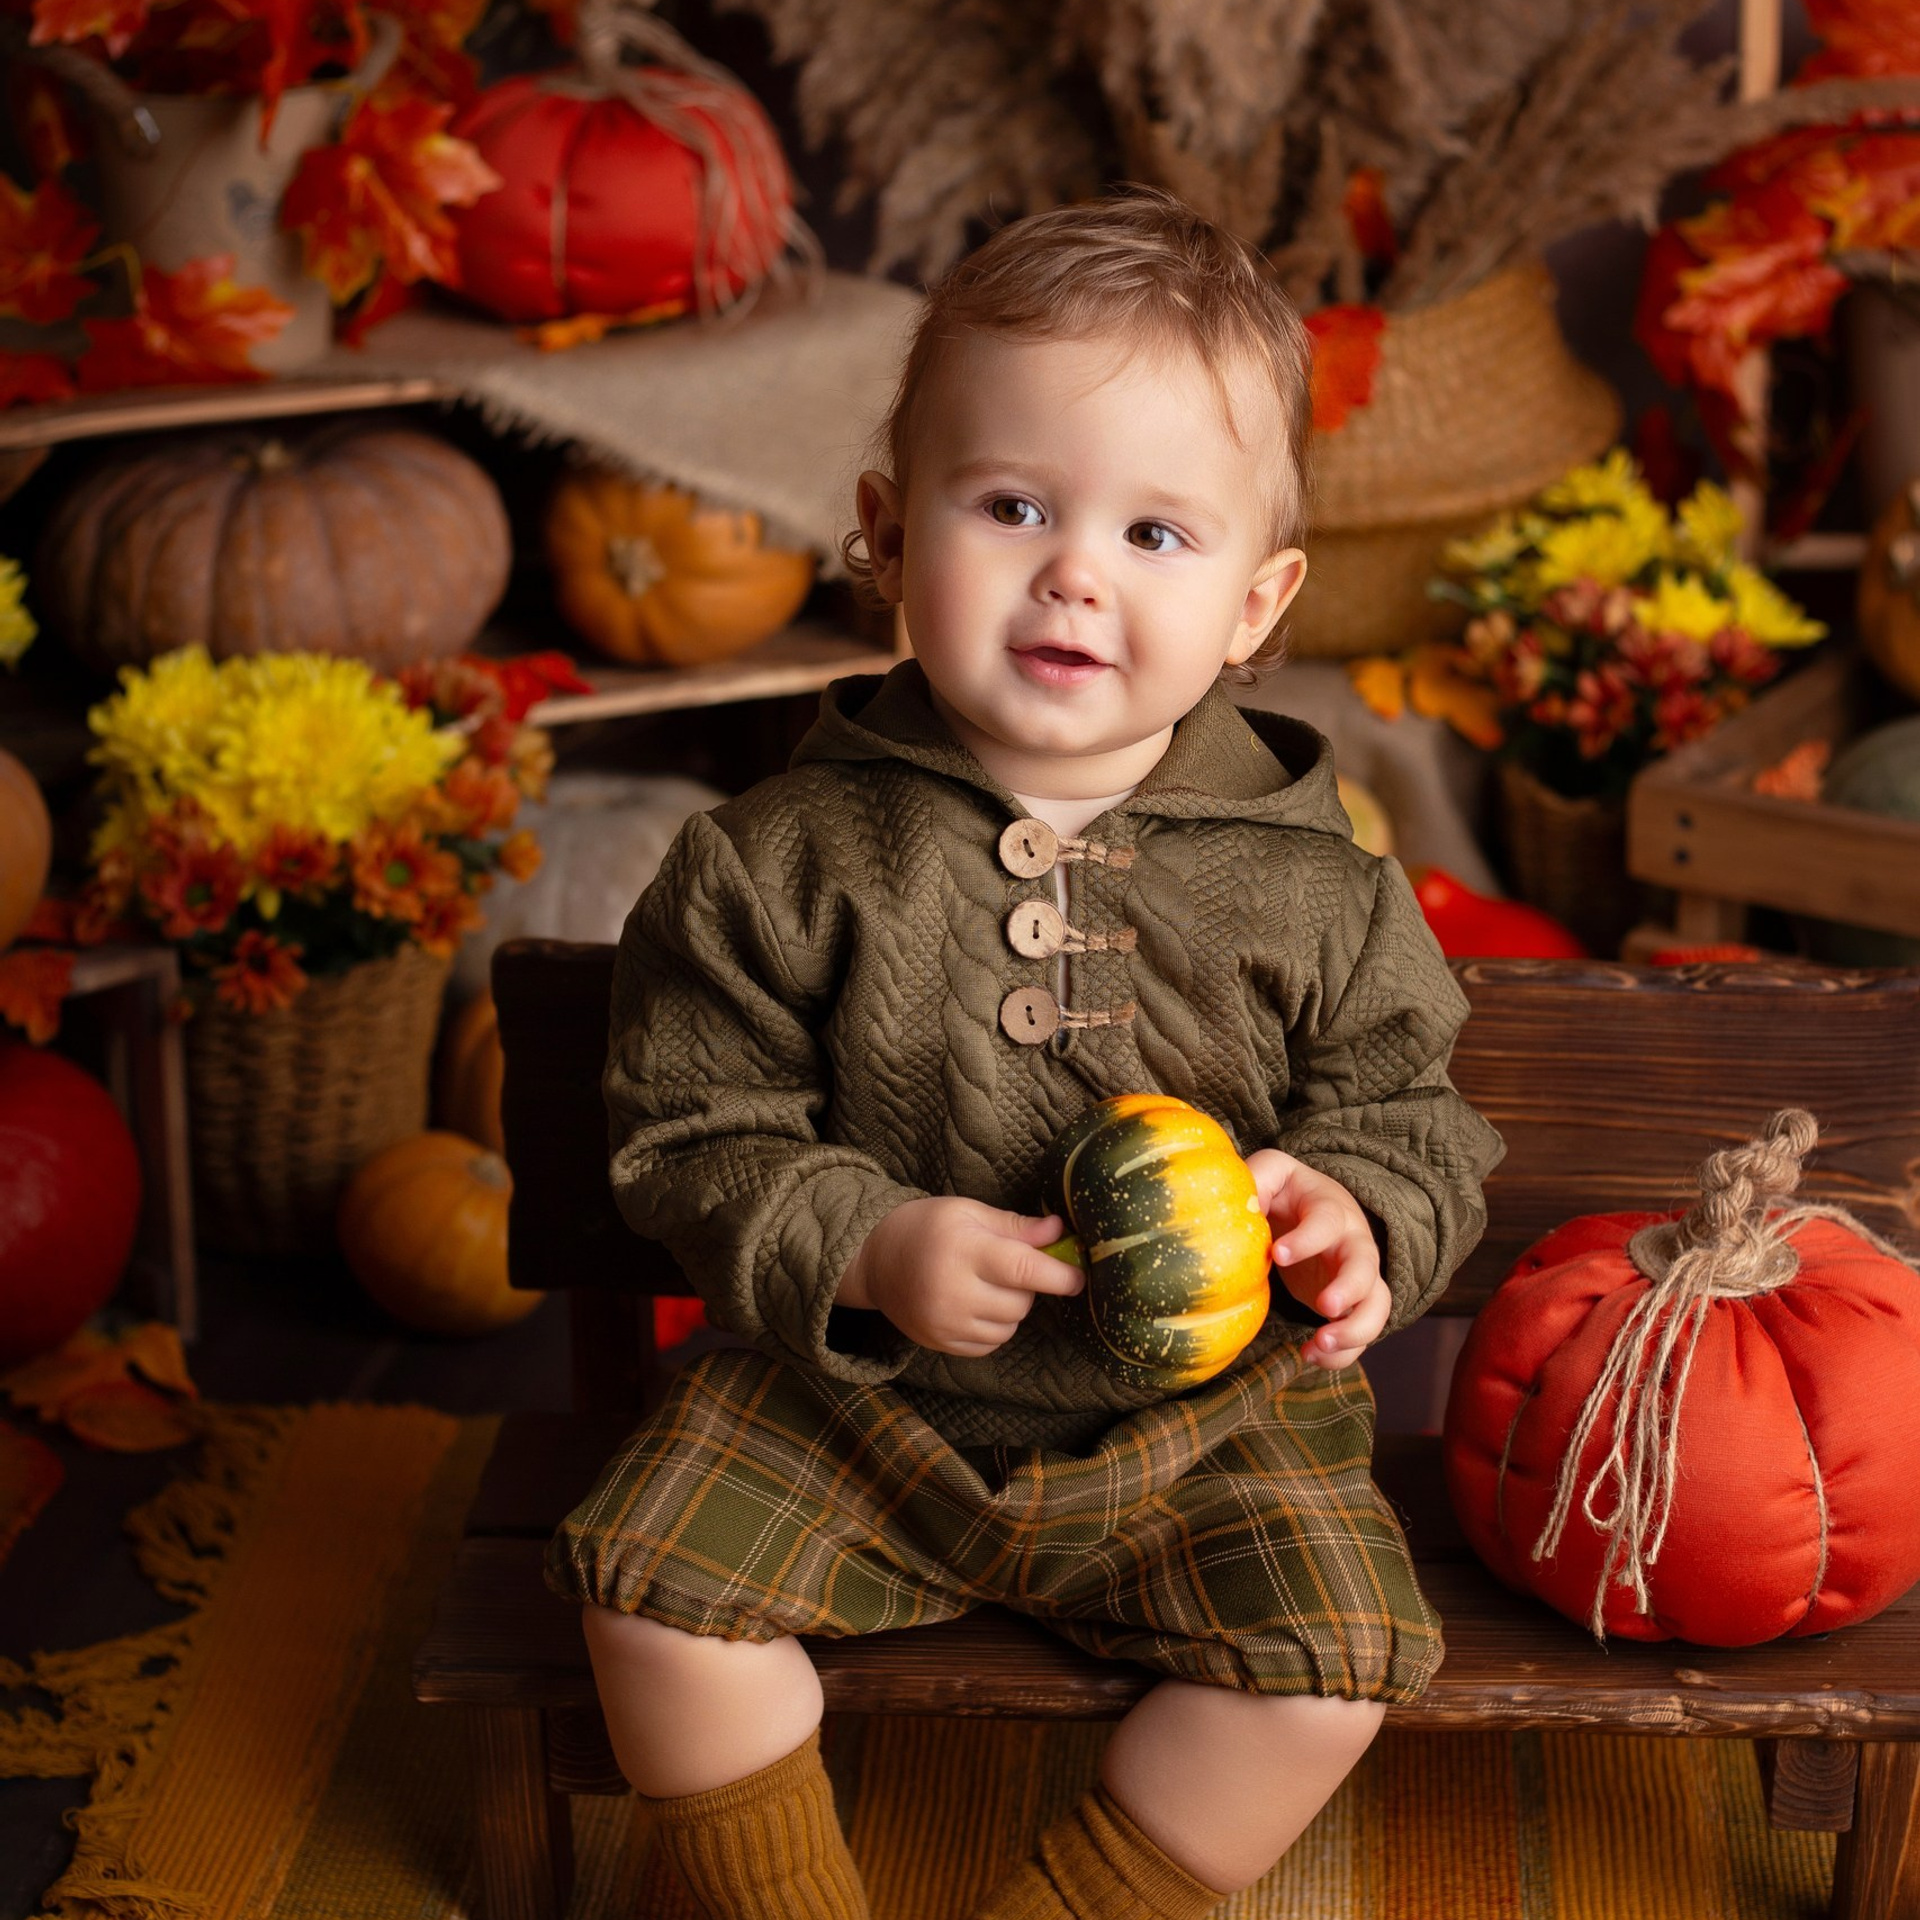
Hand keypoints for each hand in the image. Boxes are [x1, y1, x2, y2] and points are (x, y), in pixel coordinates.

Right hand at [836, 1196, 1082, 1357]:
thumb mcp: (969, 1213)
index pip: (1024, 1270)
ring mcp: (945, 1324)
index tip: (1079, 1277)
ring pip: (1008, 1327)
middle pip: (1020, 1303)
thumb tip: (1060, 1233)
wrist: (875, 1259)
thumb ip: (1016, 1226)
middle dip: (1027, 1286)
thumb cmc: (927, 1227)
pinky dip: (994, 1328)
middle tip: (1007, 1266)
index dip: (1059, 1276)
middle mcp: (953, 1292)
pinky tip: (975, 1305)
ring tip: (987, 1285)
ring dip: (1011, 1309)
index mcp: (963, 1251)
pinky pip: (989, 1345)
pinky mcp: (940, 1344)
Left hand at [1245, 1149, 1389, 1370]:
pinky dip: (1342, 1352)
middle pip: (1366, 1266)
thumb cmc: (1288, 1193)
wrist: (1313, 1209)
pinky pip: (1361, 1332)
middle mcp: (1353, 1243)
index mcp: (1330, 1209)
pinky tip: (1310, 1355)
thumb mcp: (1273, 1173)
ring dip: (1354, 1330)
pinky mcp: (1353, 1304)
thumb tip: (1240, 1202)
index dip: (1307, 1238)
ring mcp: (1359, 1276)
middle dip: (1349, 1289)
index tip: (1278, 1254)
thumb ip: (1258, 1177)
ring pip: (1377, 1305)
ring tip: (1319, 1344)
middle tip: (1324, 1306)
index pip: (1326, 1221)